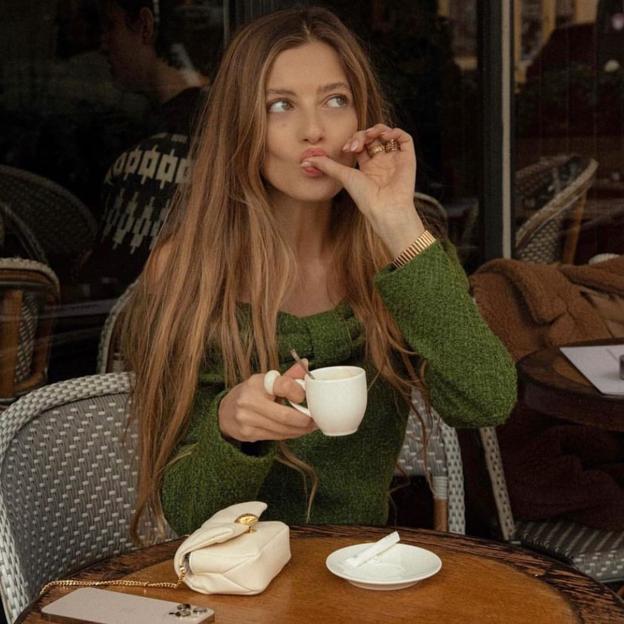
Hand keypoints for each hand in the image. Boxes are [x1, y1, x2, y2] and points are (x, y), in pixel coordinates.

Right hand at [218, 361, 317, 441]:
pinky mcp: (248, 434)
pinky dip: (291, 434)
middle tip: (316, 419)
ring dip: (301, 430)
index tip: (305, 396)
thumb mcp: (265, 381)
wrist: (224, 412)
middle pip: (286, 415)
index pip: (282, 385)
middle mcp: (249, 401)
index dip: (298, 391)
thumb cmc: (250, 394)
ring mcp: (247, 419)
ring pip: (283, 429)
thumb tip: (306, 364)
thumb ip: (287, 376)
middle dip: (305, 420)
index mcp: (256, 383)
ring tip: (311, 426)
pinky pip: (276, 436)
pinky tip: (298, 431)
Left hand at [301, 124, 424, 254]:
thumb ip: (326, 166)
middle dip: (363, 134)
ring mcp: (394, 160)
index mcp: (367, 167)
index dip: (353, 140)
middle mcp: (382, 162)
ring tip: (370, 135)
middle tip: (355, 144)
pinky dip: (395, 132)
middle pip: (373, 137)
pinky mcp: (407, 159)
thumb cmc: (365, 198)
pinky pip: (404, 138)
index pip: (361, 144)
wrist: (385, 209)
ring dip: (377, 129)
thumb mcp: (343, 176)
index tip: (345, 149)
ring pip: (388, 135)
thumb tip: (304, 160)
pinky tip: (385, 135)